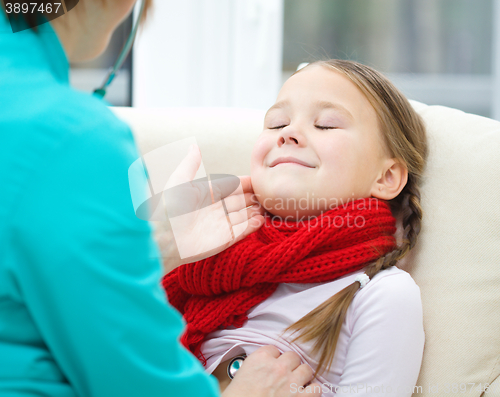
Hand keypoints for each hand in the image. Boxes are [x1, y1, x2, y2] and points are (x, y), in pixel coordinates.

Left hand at [154, 144, 264, 272]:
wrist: (165, 239)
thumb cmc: (169, 208)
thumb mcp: (179, 181)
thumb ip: (190, 164)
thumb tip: (194, 146)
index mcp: (207, 193)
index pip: (232, 185)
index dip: (246, 183)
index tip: (260, 178)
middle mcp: (216, 208)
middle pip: (241, 200)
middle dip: (255, 197)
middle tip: (269, 192)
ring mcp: (221, 224)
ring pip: (245, 215)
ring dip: (256, 210)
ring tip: (269, 205)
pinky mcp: (225, 239)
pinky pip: (243, 231)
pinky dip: (253, 225)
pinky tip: (261, 219)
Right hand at [221, 346, 321, 396]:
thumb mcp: (240, 375)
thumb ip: (254, 367)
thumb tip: (260, 370)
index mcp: (260, 359)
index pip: (274, 349)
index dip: (274, 359)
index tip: (272, 366)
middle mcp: (277, 367)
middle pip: (292, 356)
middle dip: (290, 365)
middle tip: (285, 375)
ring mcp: (291, 382)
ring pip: (306, 369)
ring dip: (302, 376)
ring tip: (296, 383)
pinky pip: (316, 388)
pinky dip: (313, 391)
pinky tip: (306, 394)